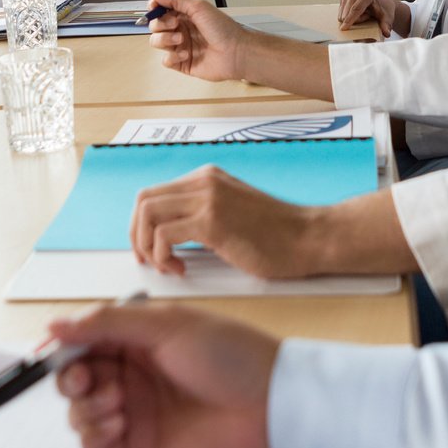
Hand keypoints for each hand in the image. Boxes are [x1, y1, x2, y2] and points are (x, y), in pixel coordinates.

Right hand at [53, 303, 278, 447]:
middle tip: (85, 379)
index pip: (84, 339)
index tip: (55, 348)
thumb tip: (55, 323)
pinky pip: (95, 446)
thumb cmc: (231, 356)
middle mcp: (131, 373)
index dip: (65, 345)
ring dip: (85, 407)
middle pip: (74, 377)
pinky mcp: (140, 447)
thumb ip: (107, 323)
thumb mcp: (167, 325)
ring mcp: (134, 410)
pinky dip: (94, 435)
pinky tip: (118, 423)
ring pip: (79, 412)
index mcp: (137, 337)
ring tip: (117, 401)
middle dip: (70, 378)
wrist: (270, 406)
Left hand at [132, 165, 320, 278]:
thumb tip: (169, 234)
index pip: (153, 194)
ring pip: (148, 214)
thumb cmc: (278, 235)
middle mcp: (203, 182)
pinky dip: (163, 257)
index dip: (142, 225)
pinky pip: (164, 236)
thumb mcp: (232, 212)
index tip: (149, 249)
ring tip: (167, 266)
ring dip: (148, 246)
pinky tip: (181, 269)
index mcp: (206, 178)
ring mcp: (207, 198)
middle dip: (137, 235)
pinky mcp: (212, 221)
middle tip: (150, 261)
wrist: (309, 238)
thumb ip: (202, 214)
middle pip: (143, 200)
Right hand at [146, 0, 245, 80]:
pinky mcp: (182, 62)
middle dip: (161, 24)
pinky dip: (173, 57)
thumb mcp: (199, 7)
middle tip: (175, 24)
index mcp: (184, 15)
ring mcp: (180, 46)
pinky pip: (165, 60)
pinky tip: (186, 54)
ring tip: (181, 39)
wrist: (235, 52)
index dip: (154, 8)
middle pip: (155, 26)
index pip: (161, 10)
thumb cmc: (223, 29)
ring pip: (157, 42)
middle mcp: (181, 29)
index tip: (154, 6)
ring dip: (165, 40)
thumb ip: (175, 0)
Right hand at [337, 0, 404, 36]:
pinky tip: (357, 13)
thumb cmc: (384, 11)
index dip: (349, 20)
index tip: (343, 29)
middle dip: (354, 20)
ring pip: (343, 13)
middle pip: (348, 12)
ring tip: (363, 14)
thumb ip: (386, 26)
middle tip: (367, 17)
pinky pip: (341, 12)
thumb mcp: (387, 19)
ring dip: (351, 18)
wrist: (383, 3)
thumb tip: (386, 33)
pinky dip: (348, 16)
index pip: (355, 9)